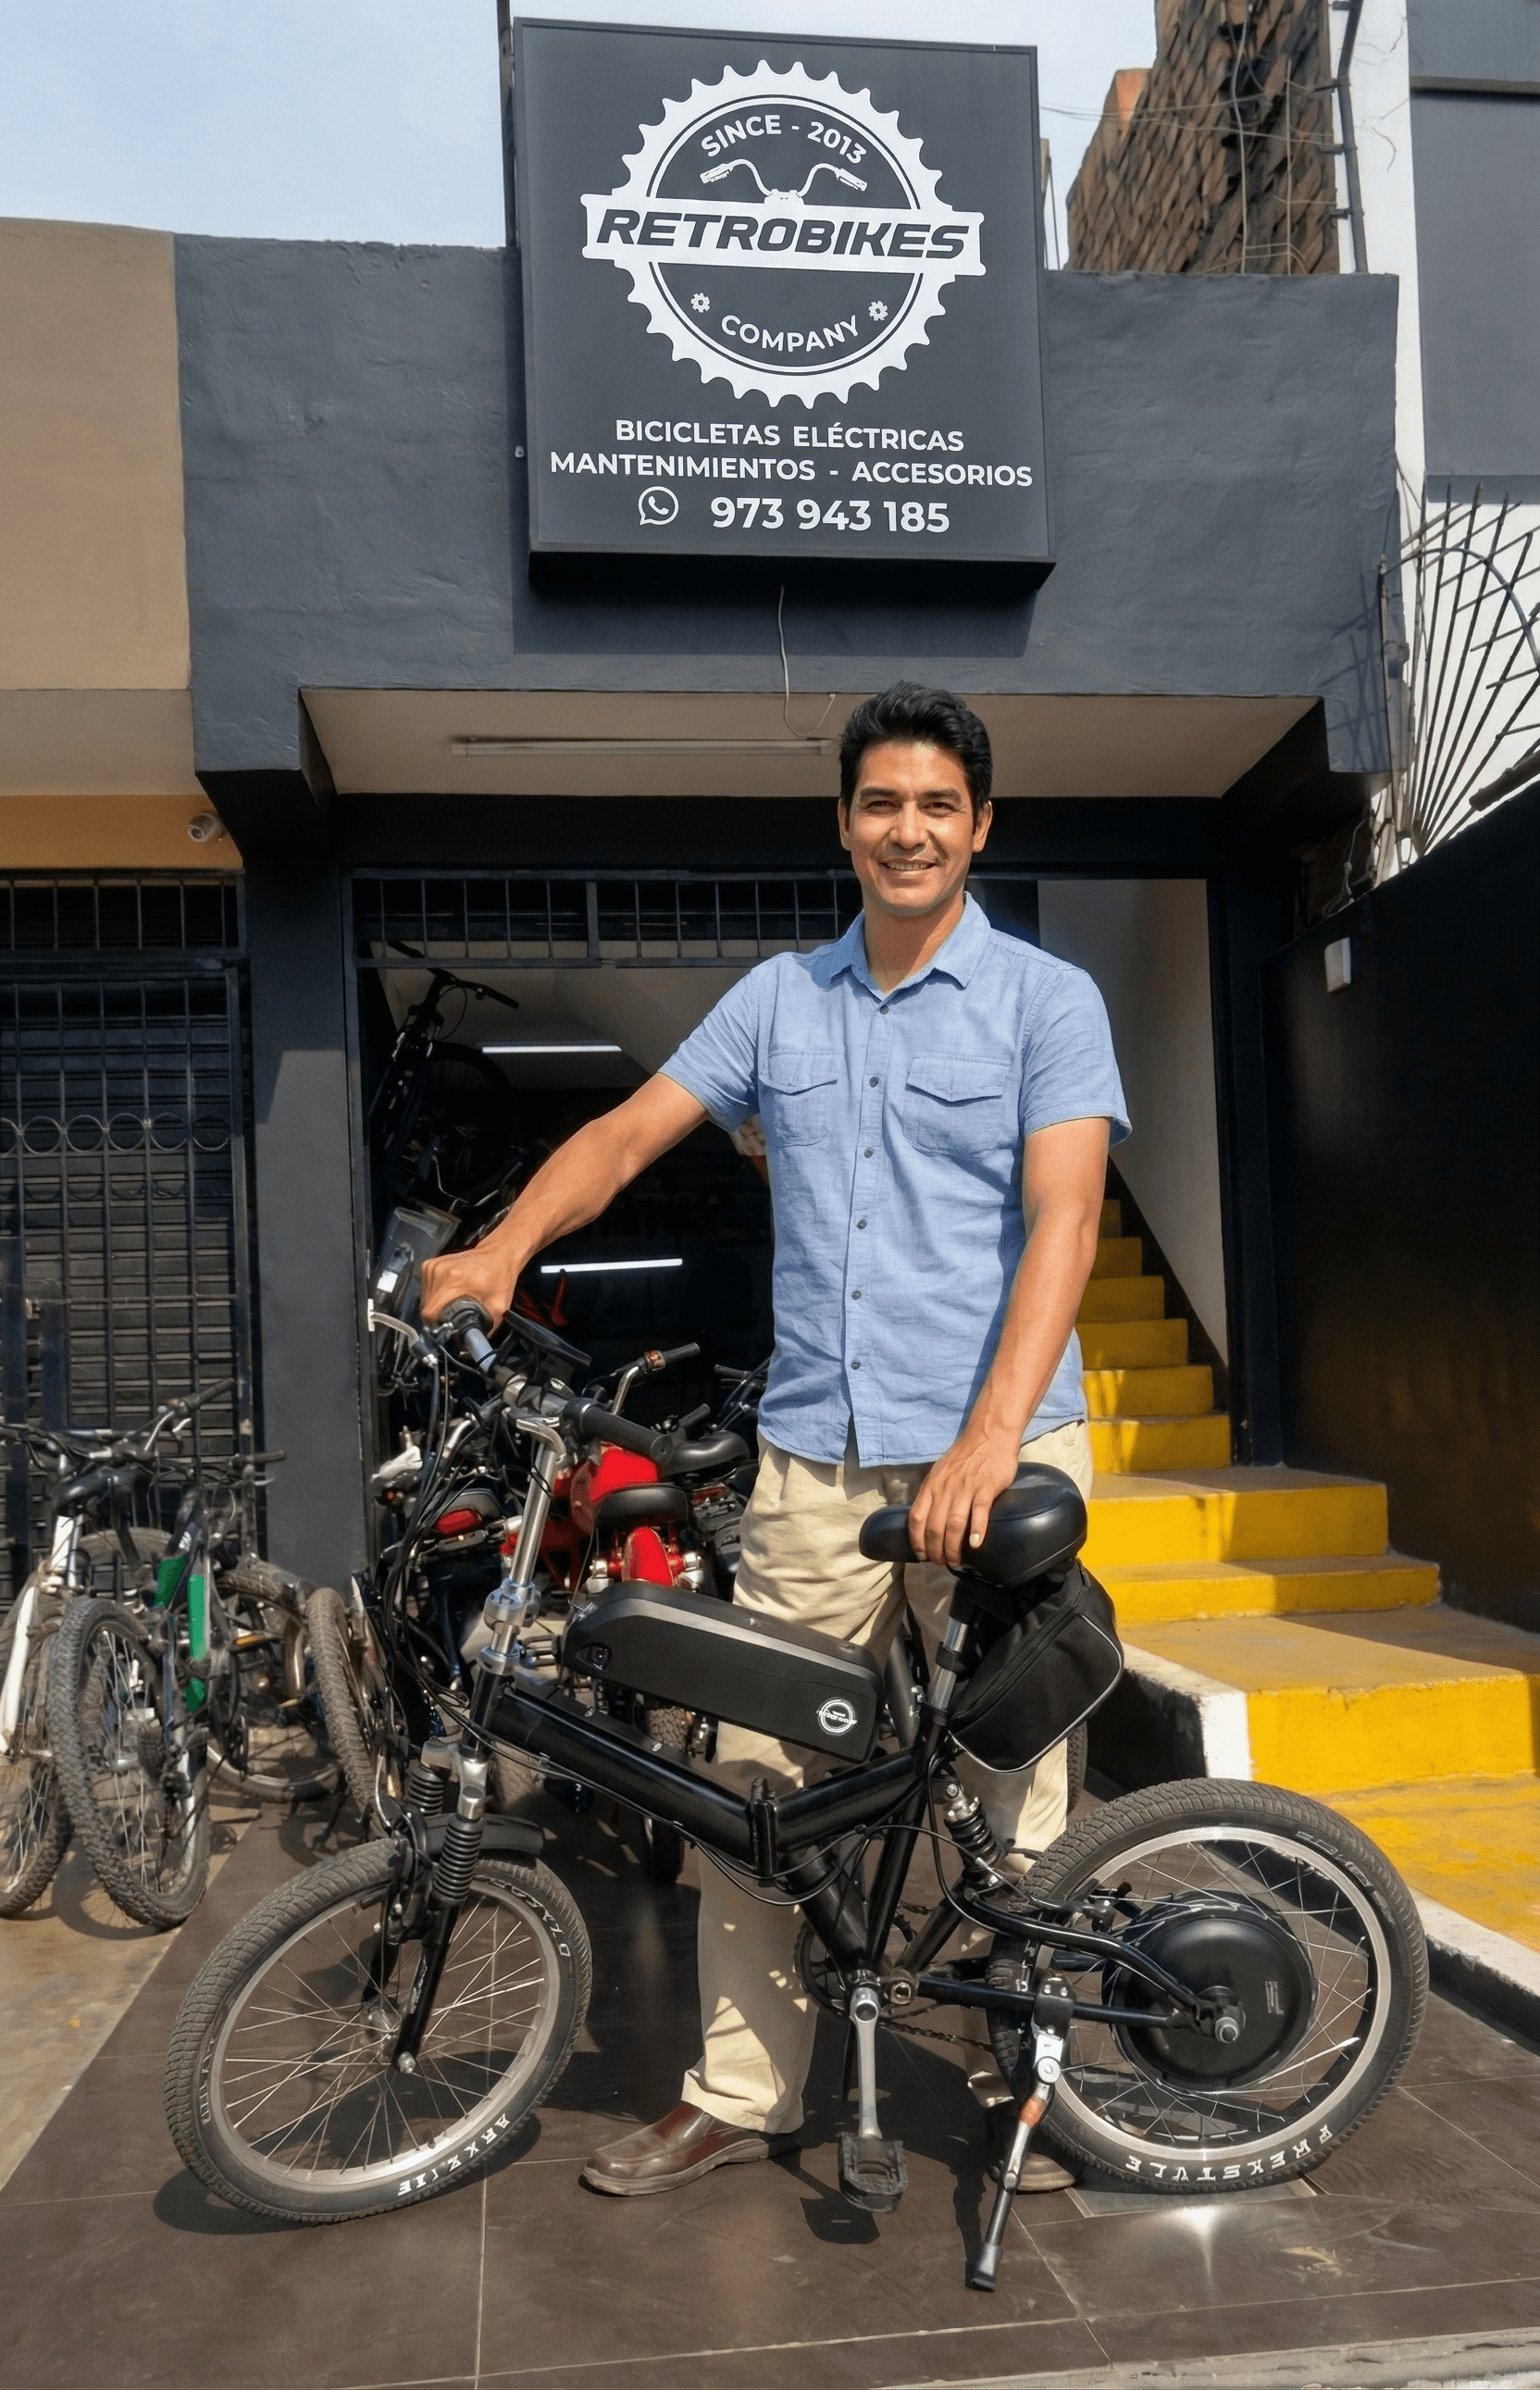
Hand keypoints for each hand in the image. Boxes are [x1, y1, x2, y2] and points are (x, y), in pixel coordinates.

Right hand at [420, 1242, 518, 1326]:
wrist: (498, 1254)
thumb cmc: (500, 1277)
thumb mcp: (498, 1308)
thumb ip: (486, 1330)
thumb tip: (473, 1349)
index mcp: (455, 1281)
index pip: (431, 1313)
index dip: (437, 1326)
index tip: (447, 1328)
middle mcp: (440, 1271)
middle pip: (427, 1308)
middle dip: (438, 1317)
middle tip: (454, 1316)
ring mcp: (433, 1266)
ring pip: (424, 1299)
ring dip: (436, 1305)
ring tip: (453, 1302)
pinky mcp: (431, 1264)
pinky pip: (426, 1288)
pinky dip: (435, 1294)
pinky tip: (449, 1292)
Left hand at [907, 1428, 1021, 1568]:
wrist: (988, 1434)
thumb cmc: (965, 1458)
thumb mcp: (940, 1473)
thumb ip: (934, 1494)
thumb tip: (929, 1522)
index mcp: (931, 1485)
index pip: (916, 1518)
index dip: (916, 1540)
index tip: (921, 1555)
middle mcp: (945, 1488)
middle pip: (934, 1526)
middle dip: (935, 1550)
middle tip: (941, 1563)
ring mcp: (965, 1487)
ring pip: (954, 1523)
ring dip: (953, 1546)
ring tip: (956, 1560)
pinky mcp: (985, 1486)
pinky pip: (979, 1511)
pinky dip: (976, 1530)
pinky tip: (975, 1544)